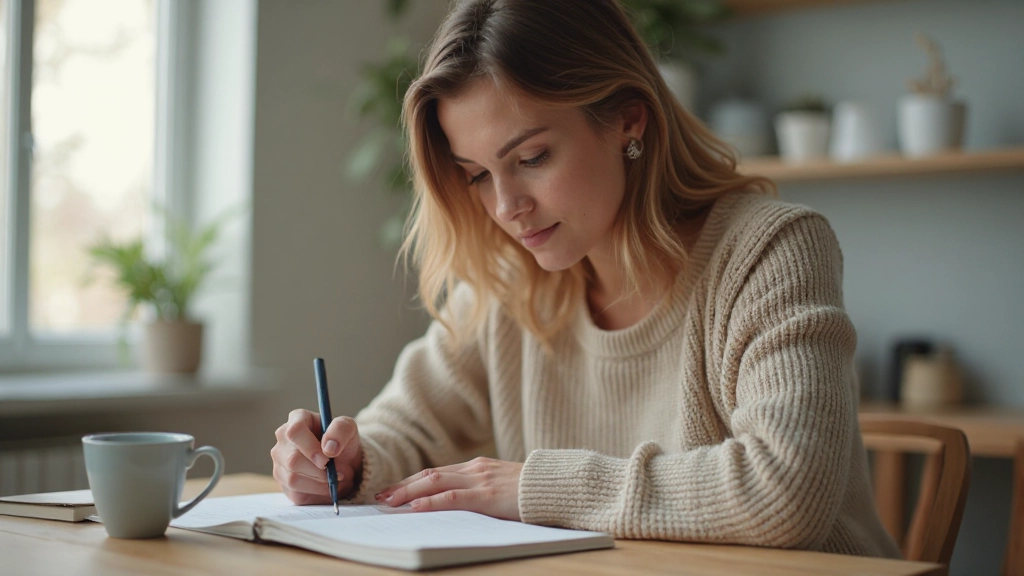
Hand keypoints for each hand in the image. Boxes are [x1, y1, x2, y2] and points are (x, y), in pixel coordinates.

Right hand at [271, 409, 363, 504]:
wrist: (344, 462)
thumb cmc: (342, 441)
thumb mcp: (349, 428)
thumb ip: (340, 430)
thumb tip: (329, 447)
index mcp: (297, 419)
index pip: (295, 432)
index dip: (310, 448)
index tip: (328, 459)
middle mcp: (283, 439)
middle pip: (293, 460)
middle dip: (319, 471)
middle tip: (338, 472)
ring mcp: (280, 461)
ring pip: (293, 479)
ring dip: (320, 483)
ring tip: (335, 478)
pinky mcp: (283, 482)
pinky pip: (296, 493)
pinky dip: (317, 492)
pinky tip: (326, 485)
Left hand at [375, 457, 522, 520]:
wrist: (556, 487)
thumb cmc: (532, 492)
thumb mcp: (503, 486)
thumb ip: (483, 490)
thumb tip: (461, 504)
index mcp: (477, 467)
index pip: (437, 472)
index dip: (412, 481)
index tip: (393, 490)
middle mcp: (475, 469)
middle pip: (429, 475)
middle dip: (403, 486)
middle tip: (380, 496)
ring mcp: (480, 480)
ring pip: (435, 482)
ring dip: (408, 492)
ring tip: (389, 502)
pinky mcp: (487, 495)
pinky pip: (452, 498)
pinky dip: (430, 502)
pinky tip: (415, 508)